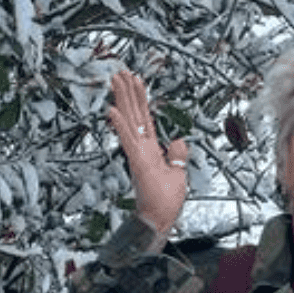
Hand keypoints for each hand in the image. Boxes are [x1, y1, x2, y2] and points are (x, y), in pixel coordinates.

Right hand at [107, 68, 189, 240]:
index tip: (136, 81)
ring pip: (129, 121)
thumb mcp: (178, 173)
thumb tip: (181, 140)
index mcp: (151, 150)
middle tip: (121, 72)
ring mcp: (138, 154)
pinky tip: (112, 110)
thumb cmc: (165, 202)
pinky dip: (120, 125)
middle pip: (134, 115)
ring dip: (122, 100)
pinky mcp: (137, 162)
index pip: (145, 119)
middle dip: (128, 92)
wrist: (159, 220)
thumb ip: (178, 155)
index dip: (141, 99)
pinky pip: (127, 140)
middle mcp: (142, 149)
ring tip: (115, 80)